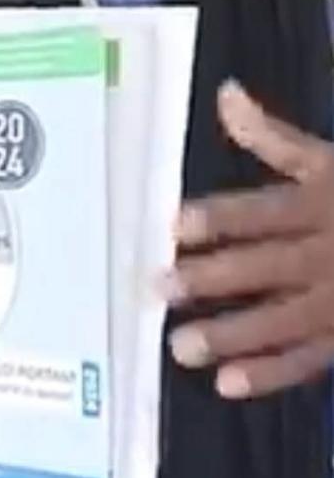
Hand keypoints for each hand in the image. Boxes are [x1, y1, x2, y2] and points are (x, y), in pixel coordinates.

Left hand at [166, 81, 333, 397]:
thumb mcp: (330, 161)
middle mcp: (330, 251)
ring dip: (234, 334)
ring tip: (179, 347)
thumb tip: (225, 93)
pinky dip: (271, 374)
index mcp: (322, 203)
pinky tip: (227, 384)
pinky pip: (310, 358)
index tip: (175, 225)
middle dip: (215, 278)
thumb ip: (274, 137)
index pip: (266, 211)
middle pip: (269, 265)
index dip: (223, 217)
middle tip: (160, 287)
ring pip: (285, 318)